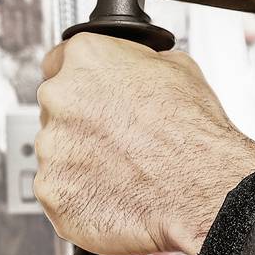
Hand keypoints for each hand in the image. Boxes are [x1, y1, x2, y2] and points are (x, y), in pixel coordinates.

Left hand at [32, 35, 254, 254]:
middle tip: (117, 138)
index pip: (59, 61)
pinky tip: (115, 193)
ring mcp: (52, 148)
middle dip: (82, 122)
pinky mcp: (53, 193)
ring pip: (58, 152)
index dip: (81, 80)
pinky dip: (81, 195)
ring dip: (81, 159)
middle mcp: (60, 98)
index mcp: (86, 59)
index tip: (90, 95)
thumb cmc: (195, 134)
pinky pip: (59, 191)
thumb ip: (137, 63)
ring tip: (123, 170)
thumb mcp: (178, 68)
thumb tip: (134, 68)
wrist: (203, 190)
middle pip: (57, 108)